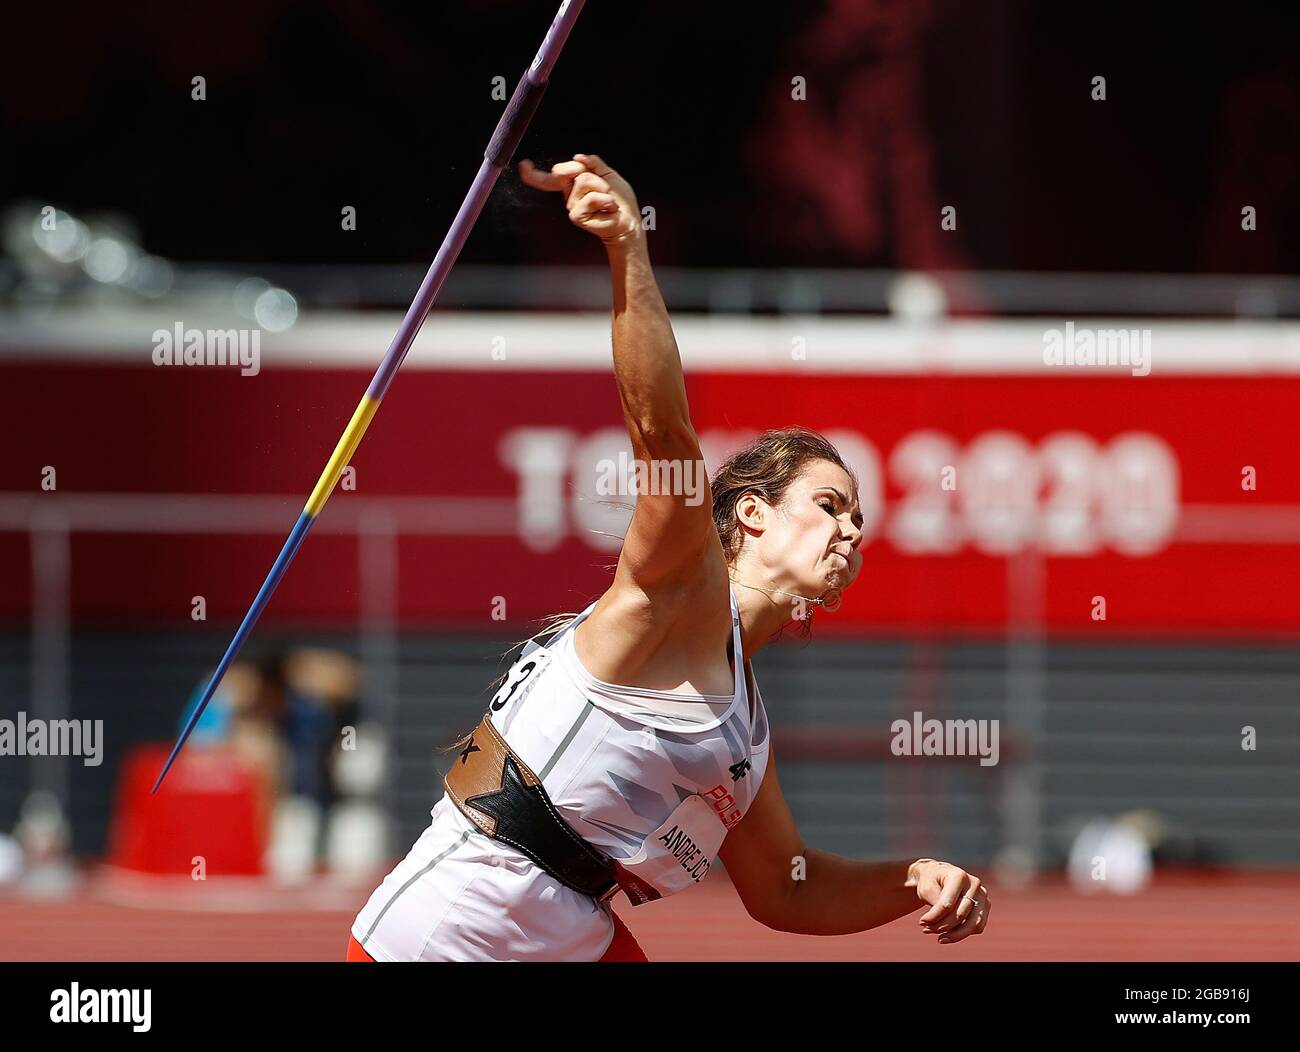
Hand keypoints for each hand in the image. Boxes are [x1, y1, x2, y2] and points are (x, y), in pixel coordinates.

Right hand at [519, 153, 641, 244]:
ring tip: (608, 200)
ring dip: (602, 188)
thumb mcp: (607, 174)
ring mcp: (571, 206)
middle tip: (603, 187)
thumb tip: (578, 156)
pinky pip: (590, 197)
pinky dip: (605, 200)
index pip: (550, 178)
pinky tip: (609, 208)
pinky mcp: (576, 216)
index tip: (524, 166)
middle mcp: (568, 195)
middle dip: (587, 171)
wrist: (628, 221)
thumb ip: (593, 163)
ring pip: (583, 180)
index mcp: (572, 185)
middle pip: (566, 170)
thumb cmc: (619, 201)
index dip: (534, 173)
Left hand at [907, 858, 989, 944]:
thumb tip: (941, 922)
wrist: (938, 877)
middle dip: (942, 926)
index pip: (948, 904)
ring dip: (954, 935)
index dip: (935, 916)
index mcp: (958, 876)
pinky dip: (962, 934)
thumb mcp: (926, 889)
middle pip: (960, 915)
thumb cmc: (930, 882)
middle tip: (926, 930)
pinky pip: (977, 927)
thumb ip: (935, 904)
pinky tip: (947, 934)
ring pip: (973, 924)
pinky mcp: (984, 907)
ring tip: (939, 938)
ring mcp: (982, 896)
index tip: (921, 923)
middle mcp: (974, 884)